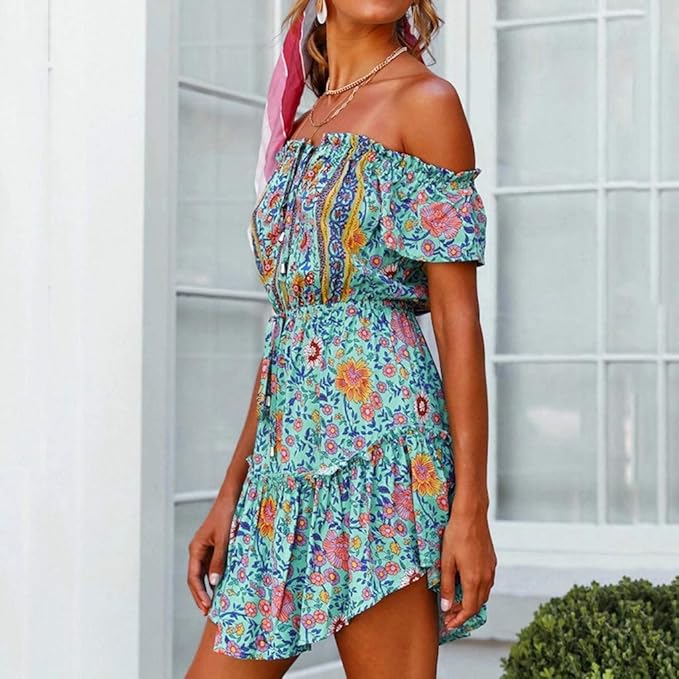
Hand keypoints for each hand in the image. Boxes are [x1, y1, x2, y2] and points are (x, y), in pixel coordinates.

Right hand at [186, 495, 236, 615]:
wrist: (232, 498)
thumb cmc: (226, 515)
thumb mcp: (224, 539)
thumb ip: (219, 560)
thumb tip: (214, 583)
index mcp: (196, 549)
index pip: (193, 578)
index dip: (199, 594)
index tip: (206, 607)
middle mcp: (198, 551)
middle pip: (197, 579)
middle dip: (201, 596)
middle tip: (208, 612)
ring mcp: (206, 549)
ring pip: (205, 574)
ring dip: (209, 588)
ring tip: (216, 604)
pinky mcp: (216, 547)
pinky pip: (213, 566)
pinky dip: (216, 578)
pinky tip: (223, 587)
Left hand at [438, 503, 495, 630]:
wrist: (471, 515)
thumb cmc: (456, 535)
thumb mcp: (446, 561)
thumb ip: (447, 586)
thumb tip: (447, 607)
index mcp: (474, 579)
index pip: (469, 609)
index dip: (459, 619)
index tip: (449, 624)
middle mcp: (486, 577)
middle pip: (478, 604)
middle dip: (464, 613)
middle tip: (449, 615)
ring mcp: (491, 569)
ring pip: (483, 594)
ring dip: (471, 602)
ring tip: (456, 603)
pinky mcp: (491, 561)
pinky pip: (486, 582)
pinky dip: (477, 591)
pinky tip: (467, 586)